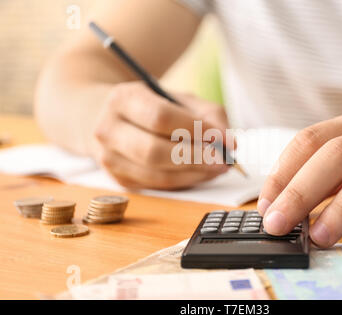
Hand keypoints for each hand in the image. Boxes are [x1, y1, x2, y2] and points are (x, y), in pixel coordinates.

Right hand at [92, 81, 230, 189]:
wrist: (111, 118)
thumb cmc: (152, 106)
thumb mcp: (179, 98)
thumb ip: (208, 114)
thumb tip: (229, 143)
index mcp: (123, 99)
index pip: (160, 117)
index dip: (195, 129)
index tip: (222, 137)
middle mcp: (108, 129)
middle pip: (153, 151)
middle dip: (195, 158)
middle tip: (223, 160)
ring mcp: (109, 159)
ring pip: (156, 175)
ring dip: (193, 174)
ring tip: (217, 167)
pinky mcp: (119, 179)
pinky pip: (157, 186)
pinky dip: (185, 181)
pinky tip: (201, 173)